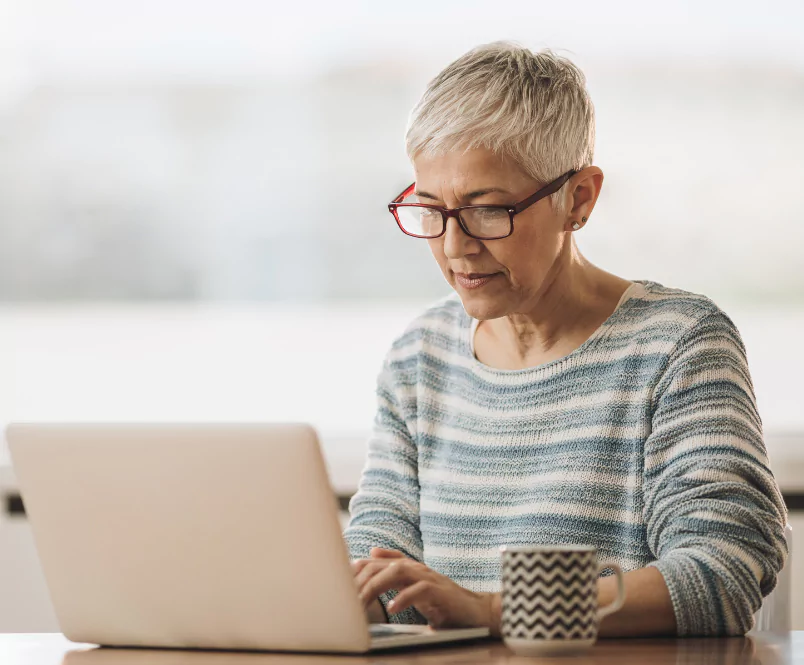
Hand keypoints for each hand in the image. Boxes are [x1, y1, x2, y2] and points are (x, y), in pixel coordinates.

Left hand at [351, 547, 493, 630]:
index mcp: (407, 567)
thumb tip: (371, 550)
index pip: (374, 562)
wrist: (476, 611)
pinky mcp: (440, 591)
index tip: (338, 586)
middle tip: (346, 600)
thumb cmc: (442, 601)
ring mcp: (428, 577)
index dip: (355, 572)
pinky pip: (419, 590)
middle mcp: (416, 568)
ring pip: (397, 572)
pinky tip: (392, 608)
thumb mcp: (414, 585)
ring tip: (363, 603)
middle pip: (382, 565)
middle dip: (361, 581)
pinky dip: (404, 598)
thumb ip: (394, 568)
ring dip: (377, 587)